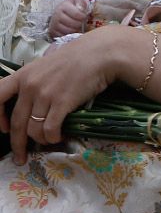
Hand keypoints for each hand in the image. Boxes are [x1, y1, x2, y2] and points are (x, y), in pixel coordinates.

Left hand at [0, 27, 136, 162]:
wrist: (99, 54)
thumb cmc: (76, 58)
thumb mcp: (46, 66)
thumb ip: (34, 82)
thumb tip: (31, 103)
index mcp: (22, 76)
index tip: (4, 129)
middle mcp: (29, 86)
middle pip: (16, 122)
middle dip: (17, 144)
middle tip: (20, 158)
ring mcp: (45, 95)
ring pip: (33, 129)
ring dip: (41, 140)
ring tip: (49, 141)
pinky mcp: (62, 103)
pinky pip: (50, 129)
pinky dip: (53, 137)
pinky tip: (59, 137)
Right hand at [47, 0, 89, 39]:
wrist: (59, 13)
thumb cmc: (71, 7)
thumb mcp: (77, 1)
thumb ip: (81, 3)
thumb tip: (81, 9)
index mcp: (63, 6)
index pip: (76, 14)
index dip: (83, 16)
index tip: (85, 16)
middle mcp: (56, 15)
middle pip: (73, 24)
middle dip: (80, 24)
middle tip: (82, 23)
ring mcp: (53, 24)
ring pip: (69, 31)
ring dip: (76, 30)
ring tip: (77, 27)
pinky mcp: (52, 32)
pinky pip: (63, 36)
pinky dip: (70, 35)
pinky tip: (72, 31)